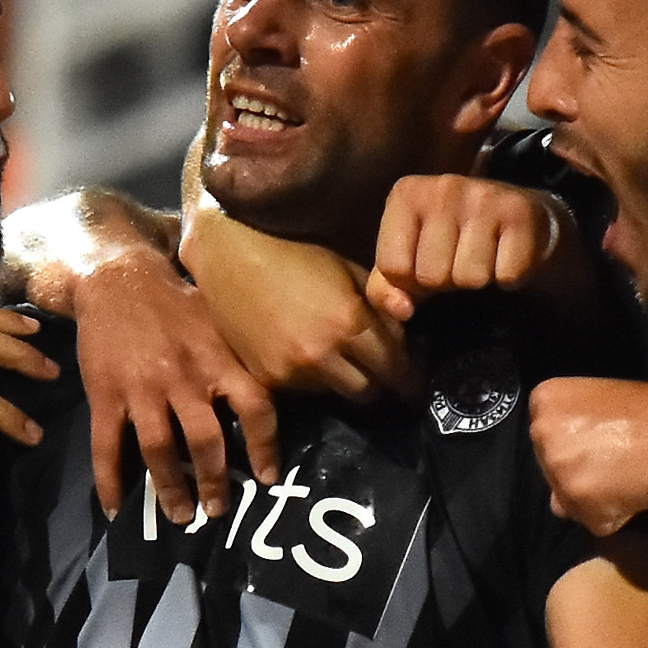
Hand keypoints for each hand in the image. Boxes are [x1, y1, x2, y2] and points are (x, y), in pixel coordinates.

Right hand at [75, 254, 282, 522]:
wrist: (115, 277)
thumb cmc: (176, 302)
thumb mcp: (218, 318)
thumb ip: (242, 356)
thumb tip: (283, 387)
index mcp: (217, 358)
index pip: (255, 407)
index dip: (266, 446)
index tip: (267, 478)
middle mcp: (182, 378)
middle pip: (206, 440)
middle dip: (214, 481)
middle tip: (219, 510)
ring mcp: (141, 389)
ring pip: (159, 451)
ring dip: (171, 490)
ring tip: (182, 516)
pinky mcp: (104, 396)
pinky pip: (106, 447)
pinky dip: (110, 482)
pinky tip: (115, 509)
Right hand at [179, 197, 416, 402]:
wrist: (230, 257)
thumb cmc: (294, 253)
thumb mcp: (347, 269)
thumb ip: (380, 306)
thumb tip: (405, 335)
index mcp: (349, 323)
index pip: (396, 368)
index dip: (411, 381)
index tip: (417, 386)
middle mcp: (324, 355)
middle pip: (369, 392)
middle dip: (383, 386)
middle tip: (387, 379)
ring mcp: (293, 372)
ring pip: (337, 394)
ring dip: (348, 382)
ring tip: (346, 364)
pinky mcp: (269, 380)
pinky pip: (306, 391)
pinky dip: (316, 380)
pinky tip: (311, 358)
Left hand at [365, 176, 569, 321]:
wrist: (516, 217)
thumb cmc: (451, 242)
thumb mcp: (407, 260)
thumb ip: (384, 290)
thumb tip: (403, 310)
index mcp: (405, 195)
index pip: (394, 268)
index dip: (412, 280)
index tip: (427, 261)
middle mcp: (442, 187)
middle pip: (432, 276)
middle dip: (446, 280)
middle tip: (459, 260)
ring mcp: (483, 196)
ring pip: (470, 277)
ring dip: (478, 279)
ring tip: (482, 257)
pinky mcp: (520, 212)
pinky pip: (507, 276)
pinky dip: (510, 277)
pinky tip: (506, 256)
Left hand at [530, 373, 647, 534]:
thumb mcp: (592, 409)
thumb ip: (567, 439)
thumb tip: (556, 494)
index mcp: (543, 403)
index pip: (547, 445)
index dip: (579, 450)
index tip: (606, 441)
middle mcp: (541, 436)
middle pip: (554, 476)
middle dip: (584, 477)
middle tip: (620, 460)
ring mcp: (558, 470)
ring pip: (572, 504)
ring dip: (600, 499)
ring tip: (629, 475)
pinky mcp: (580, 501)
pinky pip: (594, 523)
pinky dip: (616, 516)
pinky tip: (634, 490)